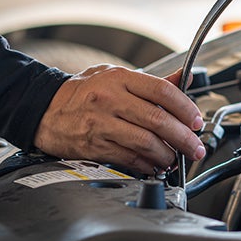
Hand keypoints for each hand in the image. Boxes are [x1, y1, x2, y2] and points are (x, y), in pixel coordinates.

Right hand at [33, 65, 204, 173]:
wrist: (43, 109)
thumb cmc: (83, 92)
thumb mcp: (115, 75)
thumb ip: (151, 81)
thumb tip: (184, 79)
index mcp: (120, 79)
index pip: (162, 91)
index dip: (185, 107)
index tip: (196, 120)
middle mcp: (111, 100)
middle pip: (158, 120)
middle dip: (184, 137)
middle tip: (195, 146)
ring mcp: (101, 124)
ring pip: (145, 142)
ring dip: (167, 154)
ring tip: (176, 158)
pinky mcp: (94, 147)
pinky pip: (129, 158)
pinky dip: (148, 164)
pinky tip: (156, 164)